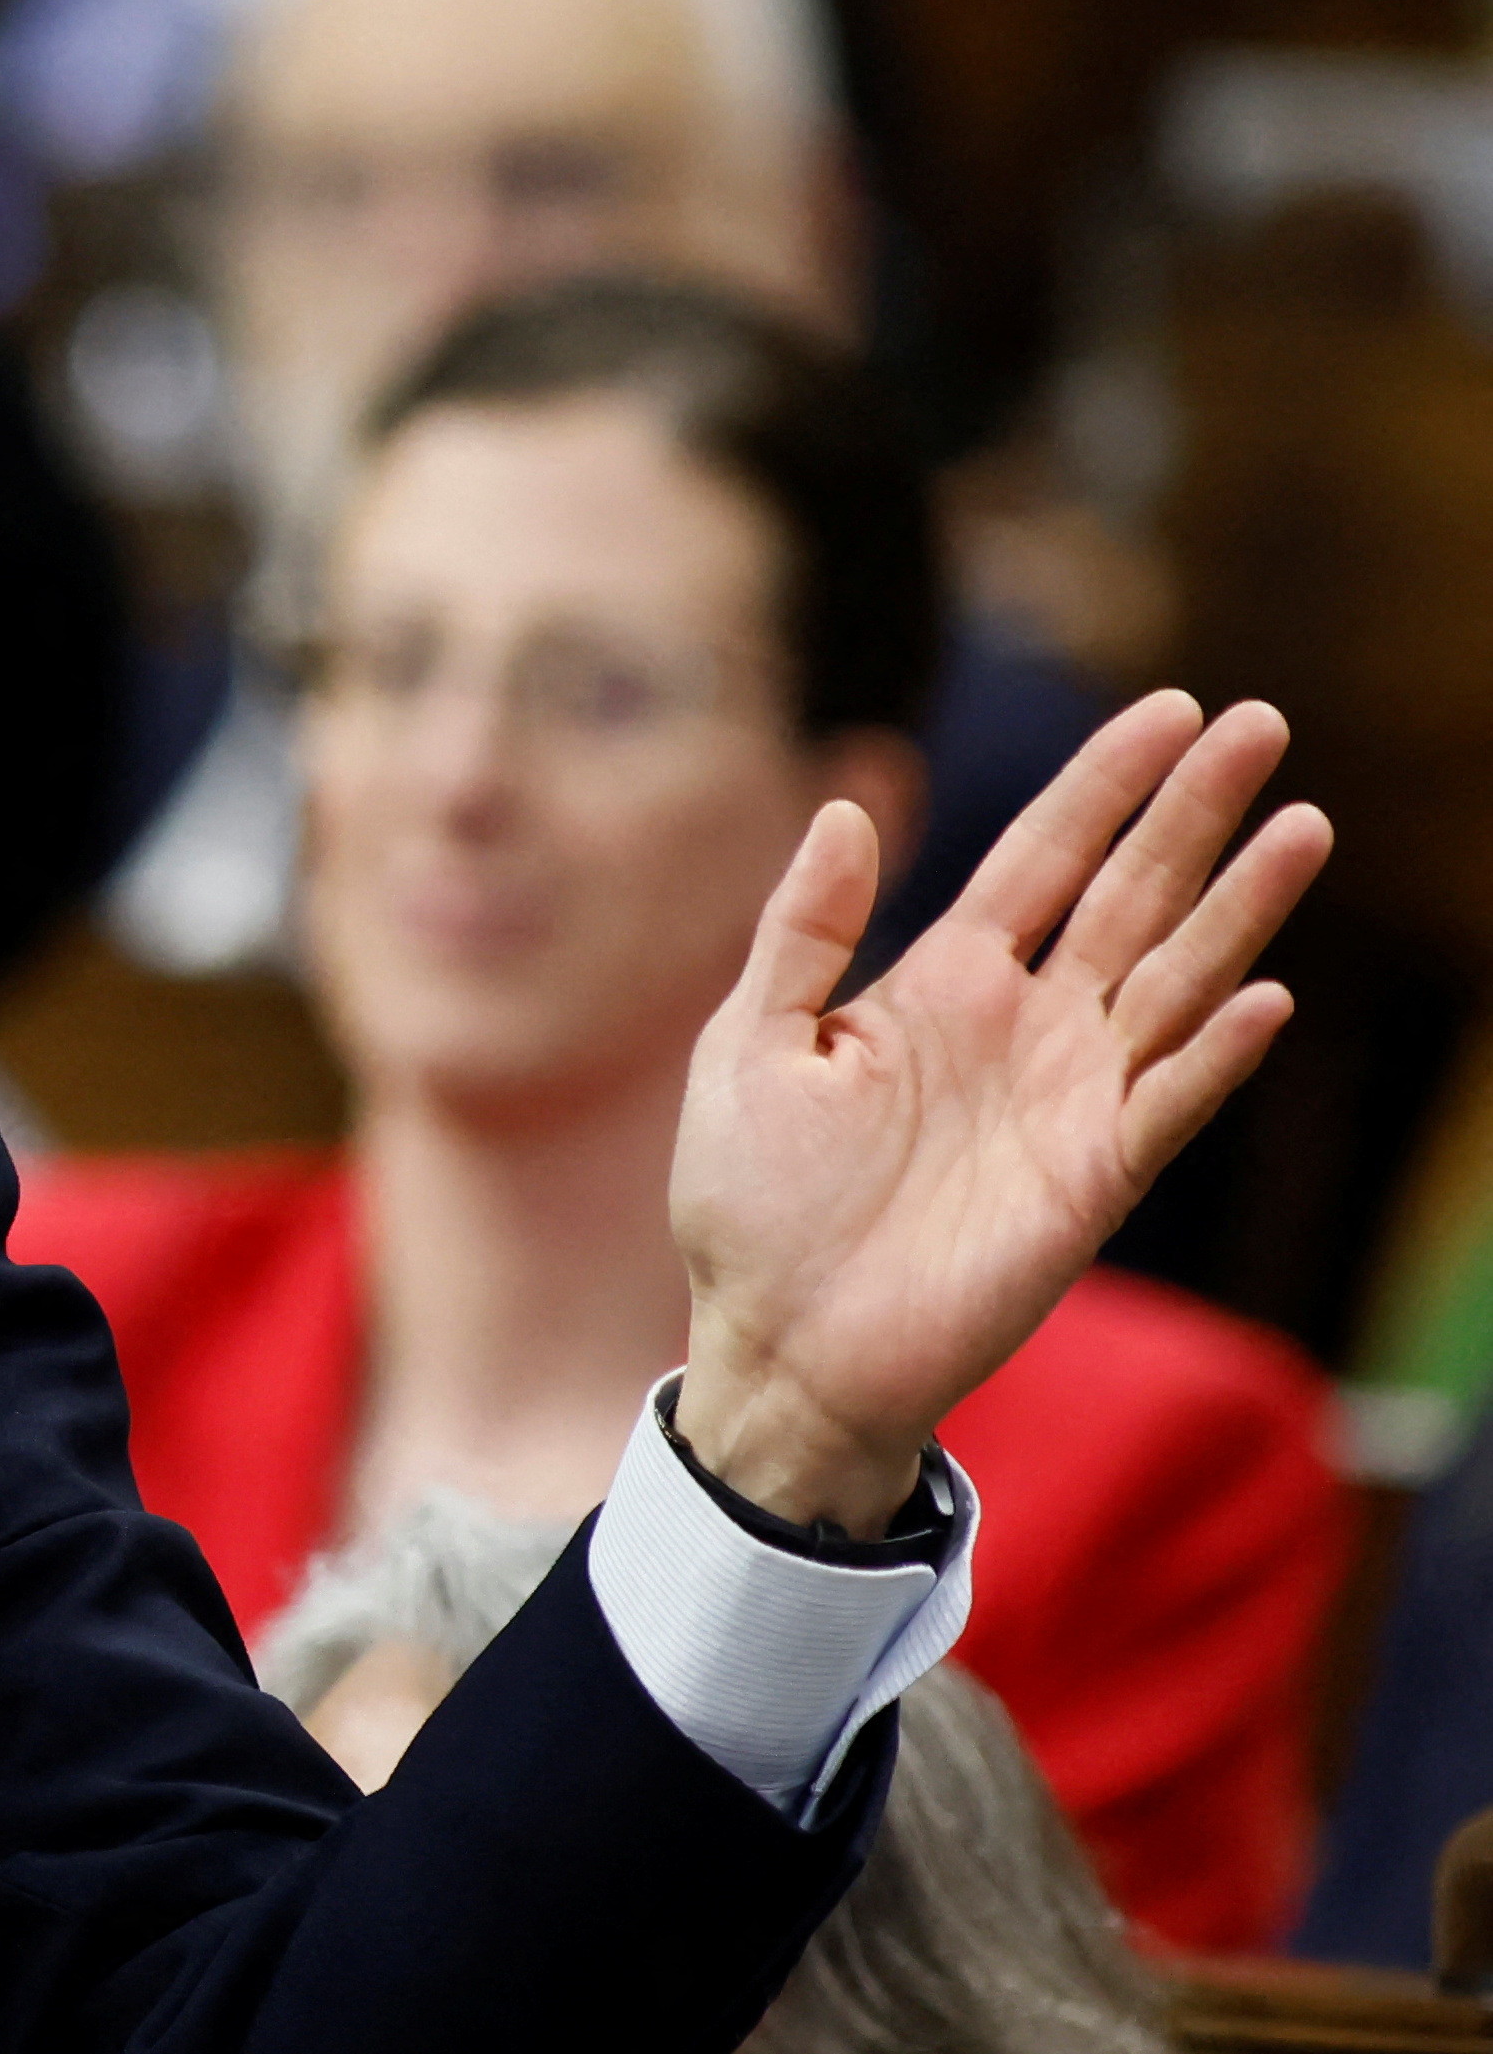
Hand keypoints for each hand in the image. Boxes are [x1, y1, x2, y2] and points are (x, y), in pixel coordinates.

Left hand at [670, 692, 1328, 1529]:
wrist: (775, 1345)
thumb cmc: (752, 1204)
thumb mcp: (752, 1045)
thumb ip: (804, 931)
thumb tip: (849, 806)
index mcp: (944, 984)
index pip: (1044, 857)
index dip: (1106, 784)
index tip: (1173, 708)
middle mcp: (1026, 1027)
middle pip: (1132, 894)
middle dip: (1196, 811)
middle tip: (1265, 724)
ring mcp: (1070, 1099)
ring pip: (1177, 980)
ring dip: (1239, 908)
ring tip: (1301, 826)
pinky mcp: (1093, 1179)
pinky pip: (1170, 1102)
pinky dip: (1216, 1053)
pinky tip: (1263, 996)